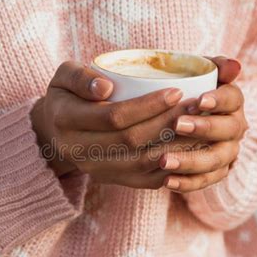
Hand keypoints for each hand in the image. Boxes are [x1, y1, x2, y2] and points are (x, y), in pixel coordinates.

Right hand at [31, 61, 192, 187]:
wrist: (56, 131)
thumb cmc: (67, 96)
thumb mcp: (63, 76)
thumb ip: (80, 77)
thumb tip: (106, 88)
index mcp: (67, 121)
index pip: (114, 117)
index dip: (148, 106)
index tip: (176, 92)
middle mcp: (79, 151)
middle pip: (132, 141)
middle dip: (168, 123)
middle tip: (195, 106)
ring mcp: (97, 170)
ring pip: (143, 163)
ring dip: (176, 146)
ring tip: (200, 126)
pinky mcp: (112, 180)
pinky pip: (147, 179)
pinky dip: (173, 166)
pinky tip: (192, 150)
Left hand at [159, 57, 247, 192]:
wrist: (181, 119)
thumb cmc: (187, 89)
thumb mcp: (197, 72)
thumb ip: (214, 65)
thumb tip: (234, 67)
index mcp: (233, 102)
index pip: (234, 99)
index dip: (219, 100)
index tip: (199, 100)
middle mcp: (235, 128)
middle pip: (227, 130)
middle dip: (204, 128)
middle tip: (178, 125)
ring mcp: (227, 152)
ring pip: (215, 160)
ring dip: (191, 161)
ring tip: (164, 160)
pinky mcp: (215, 172)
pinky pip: (205, 181)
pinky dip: (186, 183)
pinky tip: (166, 182)